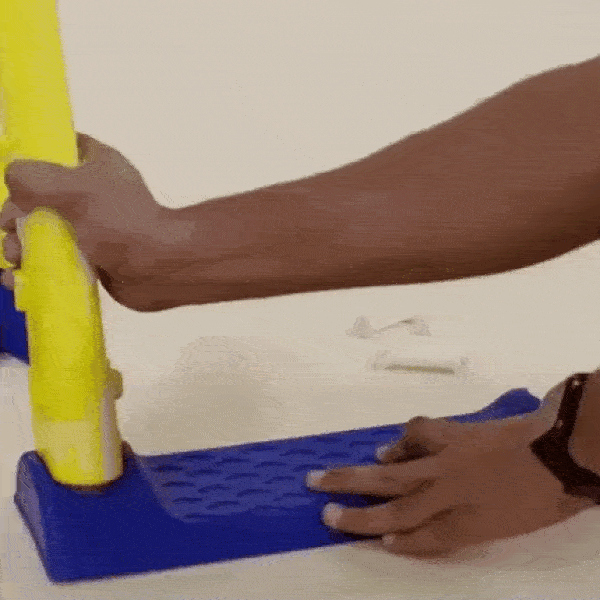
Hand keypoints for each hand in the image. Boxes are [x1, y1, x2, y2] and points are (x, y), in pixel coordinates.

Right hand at [0, 133, 177, 310]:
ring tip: (17, 259)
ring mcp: (92, 228)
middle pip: (39, 196)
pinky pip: (55, 259)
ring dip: (19, 245)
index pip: (61, 147)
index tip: (14, 179)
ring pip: (43, 231)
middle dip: (15, 215)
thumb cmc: (123, 223)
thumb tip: (13, 180)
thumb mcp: (72, 188)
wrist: (157, 269)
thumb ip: (32, 177)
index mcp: (97, 165)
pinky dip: (35, 268)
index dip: (33, 158)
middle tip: (10, 230)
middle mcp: (93, 194)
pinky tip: (19, 278)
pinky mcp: (92, 257)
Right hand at [305, 378, 596, 557]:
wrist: (559, 448)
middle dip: (349, 492)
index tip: (339, 524)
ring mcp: (448, 452)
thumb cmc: (535, 498)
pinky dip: (402, 440)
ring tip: (344, 470)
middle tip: (315, 487)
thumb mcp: (495, 528)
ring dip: (365, 465)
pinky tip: (395, 443)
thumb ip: (446, 533)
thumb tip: (399, 536)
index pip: (402, 524)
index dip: (367, 525)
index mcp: (454, 509)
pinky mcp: (456, 431)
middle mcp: (442, 480)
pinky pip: (420, 431)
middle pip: (387, 487)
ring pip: (396, 460)